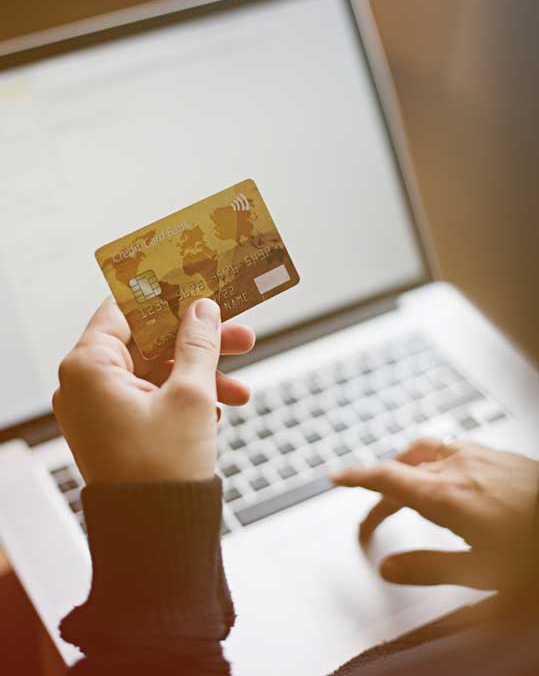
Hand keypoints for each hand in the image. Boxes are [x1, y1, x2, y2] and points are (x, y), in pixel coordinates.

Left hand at [53, 297, 254, 482]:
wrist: (155, 541)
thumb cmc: (161, 473)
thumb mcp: (191, 396)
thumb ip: (199, 343)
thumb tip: (203, 308)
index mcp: (89, 367)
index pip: (126, 309)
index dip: (167, 297)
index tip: (199, 287)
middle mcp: (86, 384)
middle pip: (149, 342)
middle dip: (199, 342)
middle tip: (240, 336)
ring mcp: (100, 409)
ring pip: (157, 372)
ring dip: (201, 375)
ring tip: (241, 390)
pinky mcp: (117, 429)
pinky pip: (154, 399)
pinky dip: (187, 400)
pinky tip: (219, 411)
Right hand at [332, 438, 538, 589]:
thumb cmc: (536, 552)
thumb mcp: (482, 574)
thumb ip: (430, 568)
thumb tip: (389, 567)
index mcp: (447, 495)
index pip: (387, 477)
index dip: (357, 477)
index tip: (335, 476)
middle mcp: (459, 467)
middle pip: (403, 466)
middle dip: (380, 487)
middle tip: (371, 514)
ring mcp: (481, 456)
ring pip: (427, 451)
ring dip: (406, 466)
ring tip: (401, 486)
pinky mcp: (500, 455)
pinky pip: (452, 448)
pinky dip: (432, 460)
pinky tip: (448, 477)